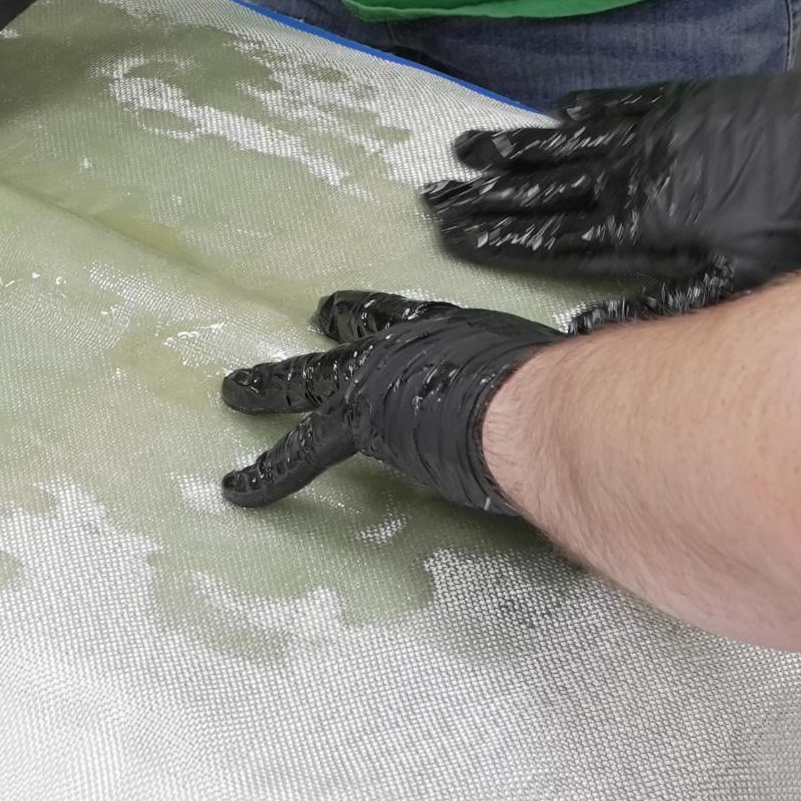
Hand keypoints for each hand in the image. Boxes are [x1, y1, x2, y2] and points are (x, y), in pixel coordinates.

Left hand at [217, 291, 561, 512]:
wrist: (532, 409)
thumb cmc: (556, 397)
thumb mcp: (544, 382)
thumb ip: (533, 396)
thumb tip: (566, 419)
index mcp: (454, 334)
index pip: (406, 319)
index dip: (379, 315)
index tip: (359, 310)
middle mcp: (409, 345)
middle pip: (356, 335)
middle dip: (331, 331)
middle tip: (311, 321)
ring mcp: (377, 378)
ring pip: (307, 379)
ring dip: (268, 387)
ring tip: (235, 392)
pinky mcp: (358, 422)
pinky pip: (300, 452)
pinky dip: (266, 473)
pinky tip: (238, 490)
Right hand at [420, 60, 800, 329]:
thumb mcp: (742, 282)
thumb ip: (664, 303)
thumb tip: (592, 325)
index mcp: (646, 219)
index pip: (554, 232)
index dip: (499, 235)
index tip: (452, 232)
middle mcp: (639, 170)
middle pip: (547, 184)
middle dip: (488, 192)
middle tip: (435, 192)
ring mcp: (659, 130)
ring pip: (571, 141)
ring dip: (519, 147)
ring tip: (469, 146)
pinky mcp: (686, 102)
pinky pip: (618, 103)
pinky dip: (582, 109)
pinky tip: (557, 111)